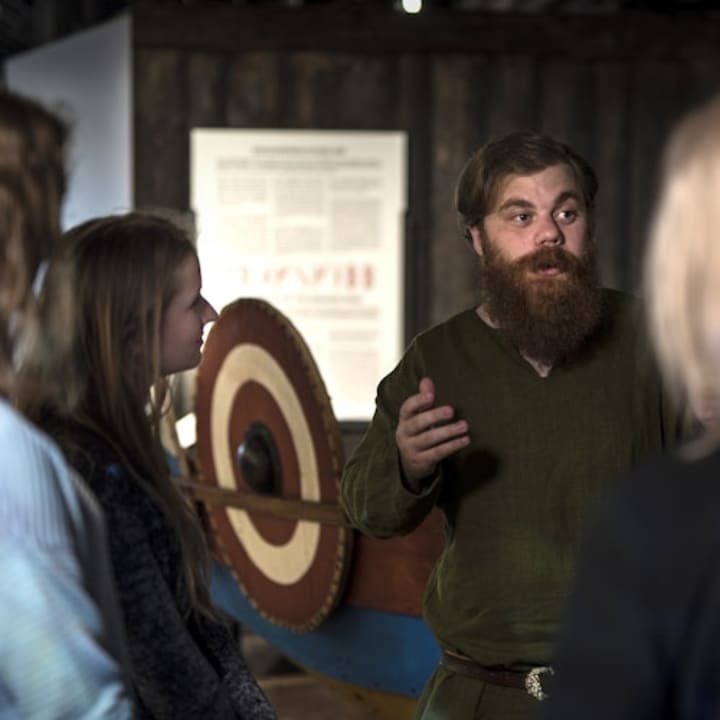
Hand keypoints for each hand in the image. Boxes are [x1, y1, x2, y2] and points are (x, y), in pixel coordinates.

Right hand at [395, 377, 469, 491]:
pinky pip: (437, 453)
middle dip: (434, 416)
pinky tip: (465, 440)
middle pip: (418, 423)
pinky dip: (452, 446)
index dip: (418, 401)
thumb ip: (423, 399)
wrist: (410, 464)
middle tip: (451, 410)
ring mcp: (411, 449)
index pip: (407, 408)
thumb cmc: (418, 434)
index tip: (432, 395)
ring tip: (464, 425)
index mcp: (404, 420)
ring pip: (429, 439)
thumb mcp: (418, 417)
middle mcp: (404, 434)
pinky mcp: (421, 462)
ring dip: (448, 432)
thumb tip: (427, 379)